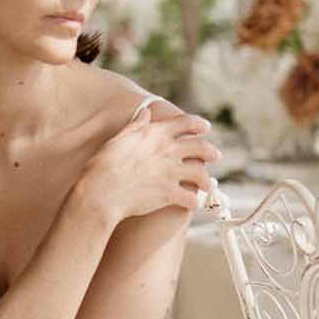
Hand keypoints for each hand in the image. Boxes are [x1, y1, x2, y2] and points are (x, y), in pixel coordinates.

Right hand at [80, 103, 220, 224]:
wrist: (102, 191)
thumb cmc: (105, 164)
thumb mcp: (119, 138)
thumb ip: (136, 125)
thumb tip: (146, 114)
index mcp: (157, 134)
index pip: (186, 123)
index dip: (198, 124)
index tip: (205, 127)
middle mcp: (168, 151)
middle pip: (201, 147)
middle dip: (211, 152)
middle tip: (216, 156)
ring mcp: (171, 173)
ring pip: (201, 174)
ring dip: (206, 180)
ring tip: (208, 185)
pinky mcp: (170, 194)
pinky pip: (190, 198)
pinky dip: (194, 202)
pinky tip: (194, 204)